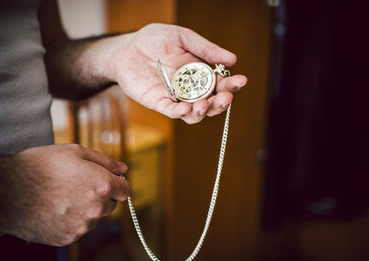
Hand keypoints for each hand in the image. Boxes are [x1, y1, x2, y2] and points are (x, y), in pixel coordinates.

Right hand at [0, 144, 129, 245]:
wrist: (7, 192)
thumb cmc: (40, 167)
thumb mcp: (75, 152)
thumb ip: (105, 161)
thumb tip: (123, 168)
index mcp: (102, 185)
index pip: (125, 190)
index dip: (117, 183)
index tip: (107, 181)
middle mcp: (96, 208)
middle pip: (111, 204)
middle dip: (102, 195)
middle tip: (79, 185)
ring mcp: (82, 226)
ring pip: (95, 217)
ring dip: (87, 208)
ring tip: (64, 196)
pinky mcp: (68, 237)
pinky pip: (79, 228)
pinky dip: (73, 220)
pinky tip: (57, 208)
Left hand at [105, 23, 247, 123]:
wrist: (127, 48)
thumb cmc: (155, 40)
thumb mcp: (183, 38)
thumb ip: (206, 49)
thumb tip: (232, 59)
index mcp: (201, 74)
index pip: (221, 83)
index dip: (232, 84)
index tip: (241, 80)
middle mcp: (192, 89)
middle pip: (212, 103)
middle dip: (221, 102)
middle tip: (224, 98)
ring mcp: (177, 98)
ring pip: (195, 113)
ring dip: (202, 112)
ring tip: (203, 105)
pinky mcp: (160, 103)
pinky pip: (172, 112)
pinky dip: (180, 113)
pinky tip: (185, 109)